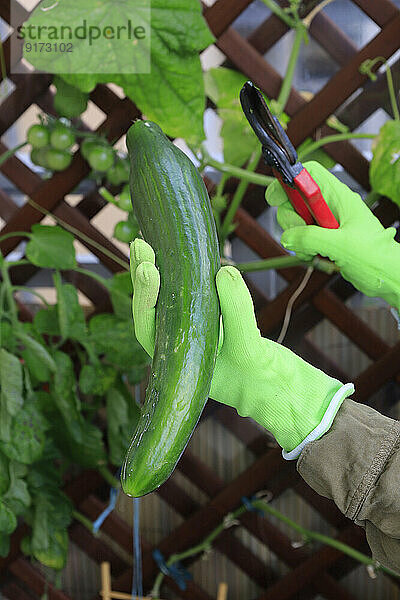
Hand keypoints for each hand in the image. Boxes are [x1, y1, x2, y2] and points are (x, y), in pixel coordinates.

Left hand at [130, 238, 353, 458]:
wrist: (276, 388)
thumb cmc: (261, 378)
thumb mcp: (250, 347)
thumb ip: (237, 313)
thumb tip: (225, 271)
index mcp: (175, 361)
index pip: (148, 328)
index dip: (145, 297)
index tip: (148, 269)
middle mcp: (176, 345)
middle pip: (150, 310)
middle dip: (143, 278)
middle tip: (140, 246)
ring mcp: (189, 332)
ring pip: (163, 302)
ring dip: (154, 272)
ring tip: (144, 243)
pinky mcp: (204, 320)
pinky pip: (183, 296)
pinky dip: (176, 274)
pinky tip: (172, 253)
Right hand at [265, 161, 399, 308]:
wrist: (385, 276)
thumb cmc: (375, 256)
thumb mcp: (341, 245)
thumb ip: (311, 238)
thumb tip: (287, 237)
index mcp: (338, 197)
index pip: (308, 174)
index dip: (289, 180)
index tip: (276, 198)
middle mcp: (330, 206)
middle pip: (295, 199)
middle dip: (290, 218)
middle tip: (299, 234)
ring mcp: (326, 222)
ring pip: (296, 220)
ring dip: (295, 237)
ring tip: (312, 252)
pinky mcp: (324, 237)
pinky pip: (301, 237)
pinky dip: (301, 248)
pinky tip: (313, 257)